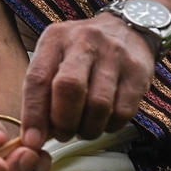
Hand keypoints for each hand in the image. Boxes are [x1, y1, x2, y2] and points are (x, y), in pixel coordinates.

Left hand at [20, 13, 155, 146]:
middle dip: (63, 122)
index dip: (33, 114)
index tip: (32, 141)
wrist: (128, 29)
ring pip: (99, 105)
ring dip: (88, 128)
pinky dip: (110, 126)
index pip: (38, 78)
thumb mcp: (56, 58)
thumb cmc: (82, 52)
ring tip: (83, 128)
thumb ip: (43, 92)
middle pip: (69, 88)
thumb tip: (35, 136)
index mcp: (55, 39)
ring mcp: (114, 54)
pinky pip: (123, 112)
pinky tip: (104, 121)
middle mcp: (84, 41)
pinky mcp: (138, 72)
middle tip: (62, 134)